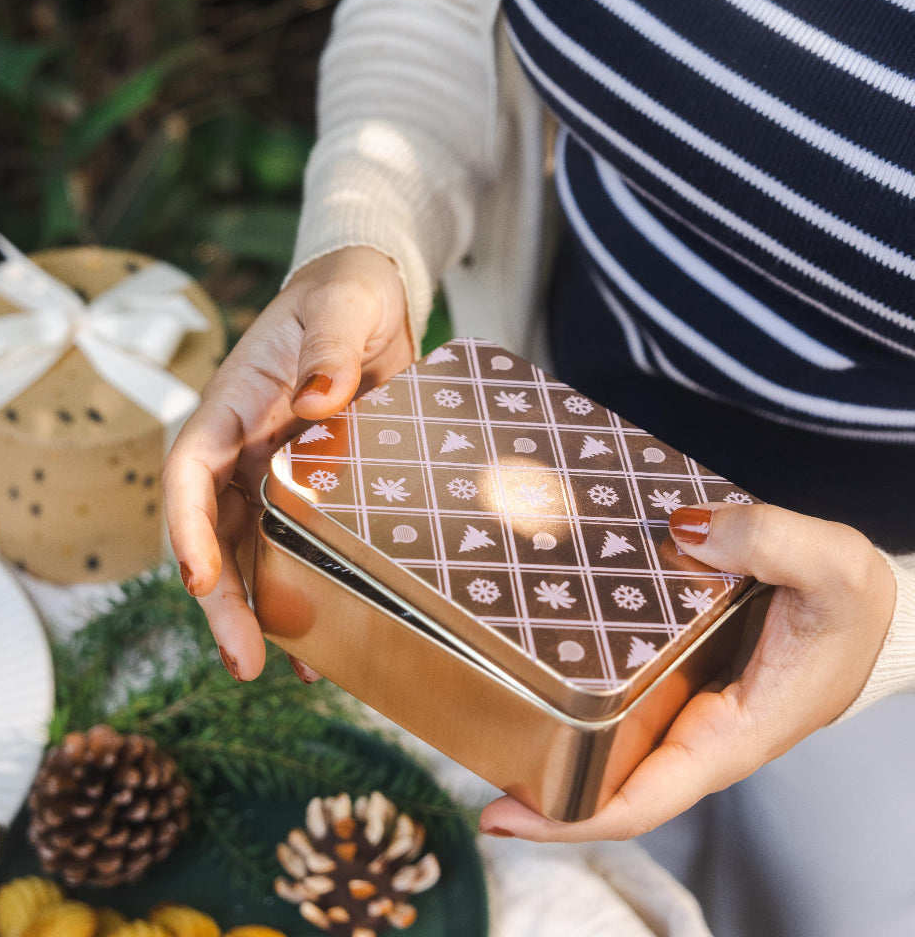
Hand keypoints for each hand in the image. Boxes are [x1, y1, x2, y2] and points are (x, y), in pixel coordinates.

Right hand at [162, 246, 413, 680]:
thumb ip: (329, 347)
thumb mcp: (342, 307)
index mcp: (233, 404)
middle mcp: (243, 449)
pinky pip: (298, 549)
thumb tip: (321, 394)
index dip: (186, 527)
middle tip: (240, 661)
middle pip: (213, 530)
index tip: (200, 580)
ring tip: (283, 668)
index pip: (190, 469)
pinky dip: (305, 593)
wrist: (369, 305)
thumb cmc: (345, 297)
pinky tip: (324, 640)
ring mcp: (275, 475)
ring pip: (250, 553)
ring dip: (258, 612)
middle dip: (221, 599)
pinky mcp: (313, 491)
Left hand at [479, 503, 895, 840]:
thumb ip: (768, 540)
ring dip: (555, 737)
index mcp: (732, 735)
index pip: (642, 799)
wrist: (875, 610)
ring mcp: (690, 708)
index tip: (503, 815)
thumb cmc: (859, 607)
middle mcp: (702, 733)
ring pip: (612, 742)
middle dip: (542, 783)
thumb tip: (688, 529)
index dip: (570, 818)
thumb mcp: (831, 566)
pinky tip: (546, 658)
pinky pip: (625, 699)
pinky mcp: (685, 677)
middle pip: (609, 779)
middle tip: (472, 753)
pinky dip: (583, 693)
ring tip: (488, 706)